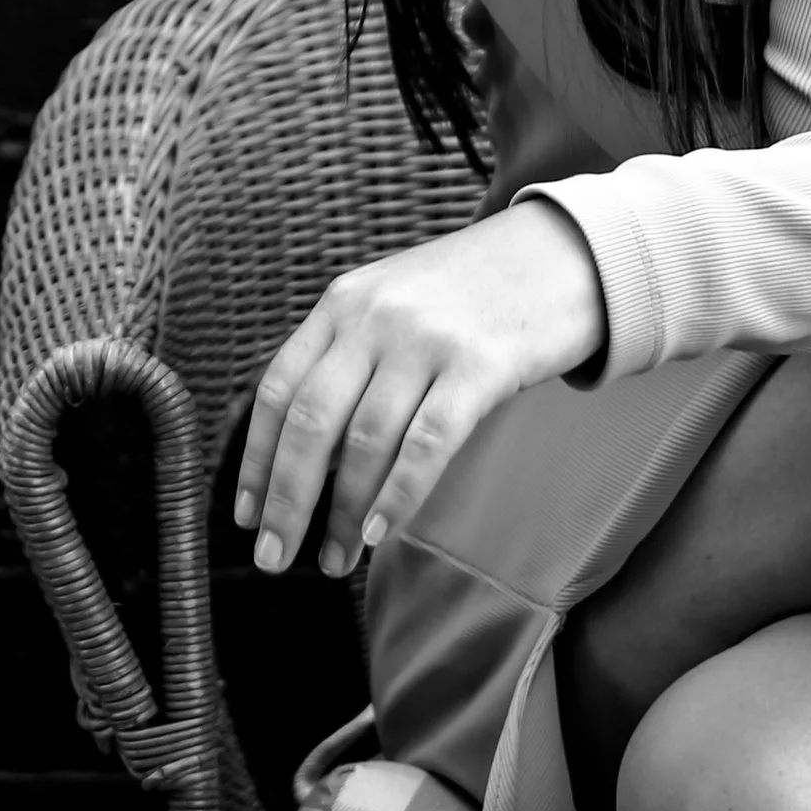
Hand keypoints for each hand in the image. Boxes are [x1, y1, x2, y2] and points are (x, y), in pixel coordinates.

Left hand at [234, 201, 607, 576]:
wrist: (563, 250)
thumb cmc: (474, 293)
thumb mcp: (395, 303)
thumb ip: (351, 361)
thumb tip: (310, 463)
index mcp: (344, 301)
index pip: (279, 390)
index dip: (256, 461)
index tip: (248, 517)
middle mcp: (376, 315)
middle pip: (309, 423)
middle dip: (287, 502)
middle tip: (276, 560)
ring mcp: (428, 337)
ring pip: (364, 442)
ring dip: (343, 514)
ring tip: (337, 560)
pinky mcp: (480, 363)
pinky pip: (426, 443)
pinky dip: (398, 496)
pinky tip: (381, 532)